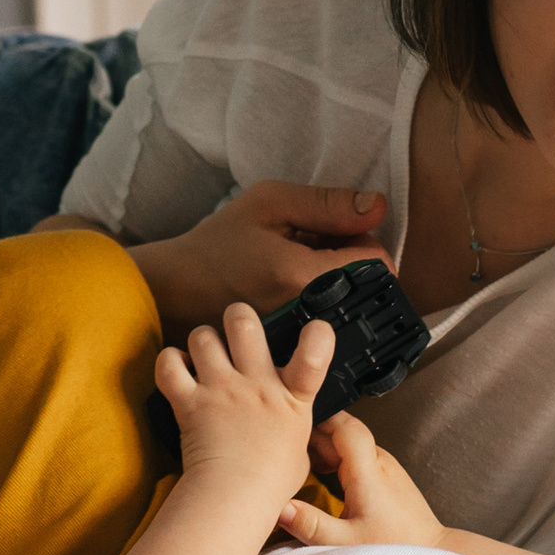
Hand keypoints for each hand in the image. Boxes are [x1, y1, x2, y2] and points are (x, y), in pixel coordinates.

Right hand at [132, 176, 385, 334]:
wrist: (176, 287)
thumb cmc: (218, 242)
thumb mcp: (269, 203)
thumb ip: (327, 204)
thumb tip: (378, 207)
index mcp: (304, 276)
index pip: (378, 263)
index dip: (363, 239)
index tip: (333, 232)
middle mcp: (307, 315)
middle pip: (366, 288)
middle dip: (349, 262)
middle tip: (310, 249)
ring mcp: (298, 339)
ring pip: (349, 307)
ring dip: (335, 284)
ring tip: (298, 270)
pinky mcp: (288, 351)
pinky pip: (326, 327)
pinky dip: (318, 305)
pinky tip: (291, 291)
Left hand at [157, 300, 333, 517]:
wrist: (234, 501)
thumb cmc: (268, 485)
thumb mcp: (299, 452)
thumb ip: (295, 428)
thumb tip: (294, 426)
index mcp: (292, 398)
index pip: (316, 353)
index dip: (318, 333)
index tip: (314, 329)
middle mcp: (257, 386)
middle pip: (243, 322)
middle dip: (238, 318)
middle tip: (236, 332)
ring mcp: (221, 390)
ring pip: (204, 335)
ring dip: (202, 341)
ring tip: (204, 357)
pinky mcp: (190, 402)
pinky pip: (169, 364)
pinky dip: (169, 361)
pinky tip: (178, 370)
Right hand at [273, 410, 444, 551]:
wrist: (431, 550)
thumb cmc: (395, 548)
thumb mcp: (345, 542)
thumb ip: (310, 524)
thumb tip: (279, 508)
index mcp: (368, 471)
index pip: (342, 424)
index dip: (317, 419)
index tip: (292, 425)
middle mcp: (378, 461)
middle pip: (341, 430)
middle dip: (313, 434)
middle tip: (285, 448)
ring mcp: (384, 465)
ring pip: (348, 441)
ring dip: (323, 446)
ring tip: (298, 460)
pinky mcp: (385, 473)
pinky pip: (356, 454)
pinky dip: (335, 457)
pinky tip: (320, 471)